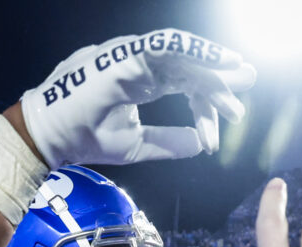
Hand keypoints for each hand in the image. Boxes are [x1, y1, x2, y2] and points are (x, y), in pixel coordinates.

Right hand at [21, 28, 255, 167]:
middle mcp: (144, 66)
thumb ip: (169, 142)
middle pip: (190, 65)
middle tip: (249, 79)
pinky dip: (191, 50)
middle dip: (220, 73)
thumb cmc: (87, 137)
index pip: (187, 85)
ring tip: (237, 72)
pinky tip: (214, 59)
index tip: (232, 117)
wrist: (52, 135)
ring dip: (210, 63)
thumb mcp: (138, 145)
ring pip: (182, 55)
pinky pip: (165, 47)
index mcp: (145, 82)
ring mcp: (135, 58)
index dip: (209, 101)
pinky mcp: (127, 56)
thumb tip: (200, 144)